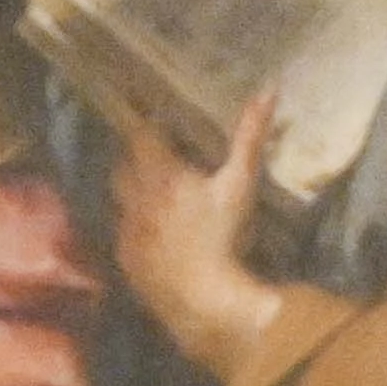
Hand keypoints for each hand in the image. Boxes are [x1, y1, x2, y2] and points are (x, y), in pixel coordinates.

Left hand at [112, 114, 282, 381]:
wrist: (200, 296)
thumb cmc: (224, 236)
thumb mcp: (240, 181)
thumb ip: (250, 135)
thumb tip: (268, 89)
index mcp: (161, 177)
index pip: (142, 139)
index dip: (147, 128)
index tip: (155, 122)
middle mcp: (135, 201)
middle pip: (122, 168)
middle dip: (133, 157)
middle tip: (151, 152)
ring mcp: (126, 232)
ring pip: (118, 200)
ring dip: (130, 190)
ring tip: (150, 187)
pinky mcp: (125, 258)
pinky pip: (122, 232)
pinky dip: (133, 222)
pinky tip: (150, 227)